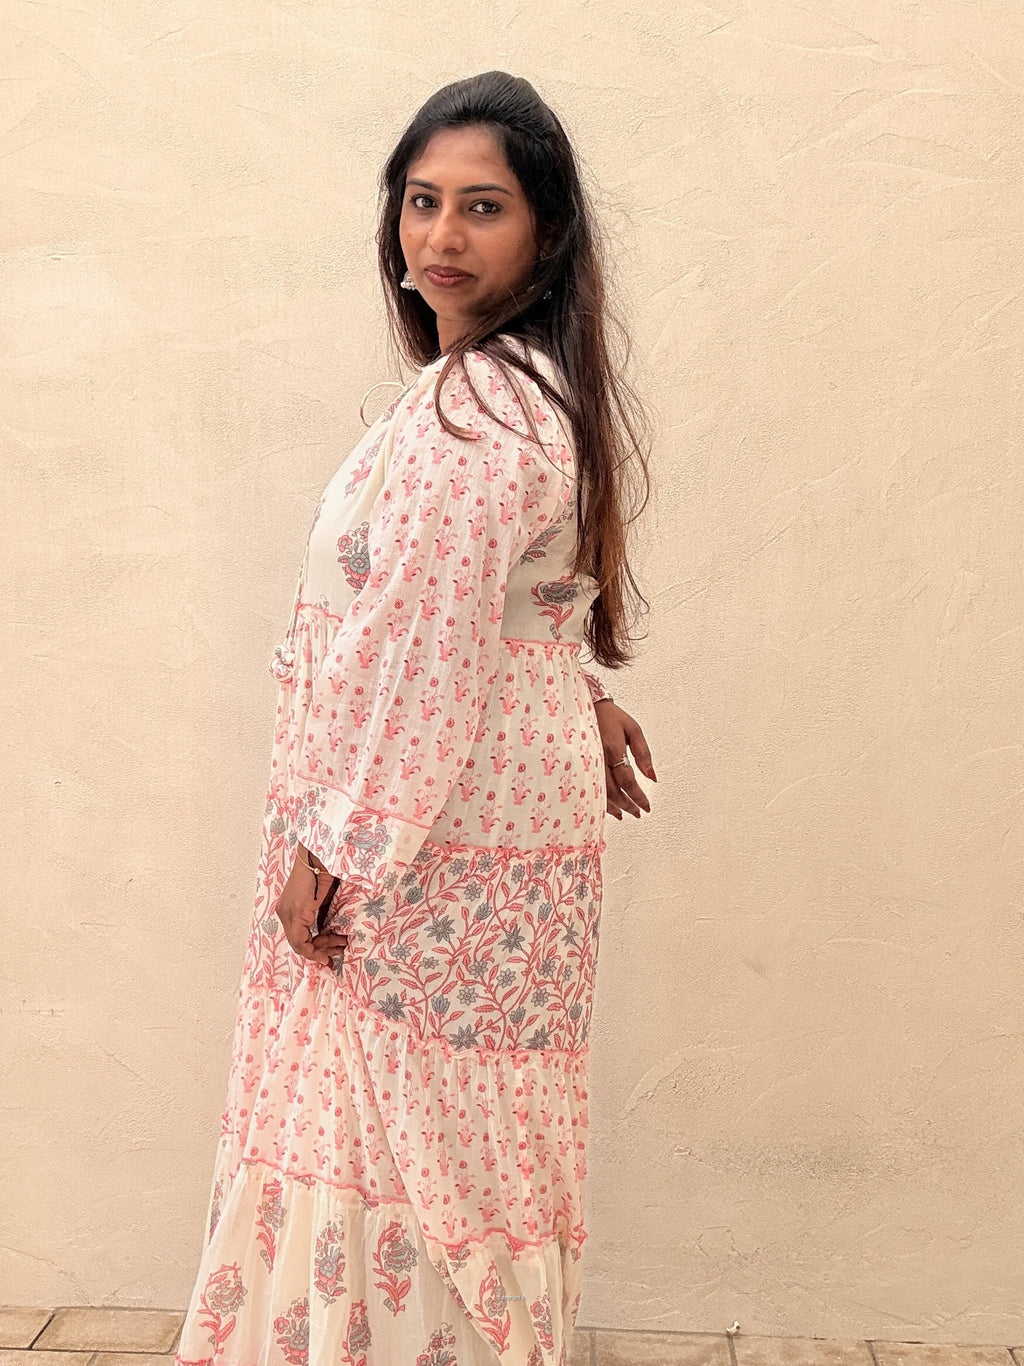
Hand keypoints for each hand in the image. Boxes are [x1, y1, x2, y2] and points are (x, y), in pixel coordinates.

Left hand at [275, 850, 348, 966]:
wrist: (322, 854)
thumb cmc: (325, 871)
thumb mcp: (322, 898)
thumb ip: (321, 914)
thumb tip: (328, 931)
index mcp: (288, 908)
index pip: (296, 937)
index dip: (310, 950)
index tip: (326, 957)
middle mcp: (284, 911)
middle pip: (296, 943)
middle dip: (316, 952)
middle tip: (333, 956)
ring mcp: (288, 912)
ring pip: (297, 944)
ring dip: (317, 951)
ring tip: (334, 952)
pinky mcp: (297, 911)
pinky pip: (300, 940)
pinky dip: (313, 949)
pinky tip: (326, 951)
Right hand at [594, 700, 655, 820]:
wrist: (587, 704)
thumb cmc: (611, 716)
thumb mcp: (633, 729)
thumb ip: (643, 754)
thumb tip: (652, 776)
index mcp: (613, 749)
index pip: (628, 781)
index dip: (637, 797)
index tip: (646, 807)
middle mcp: (598, 758)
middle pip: (613, 791)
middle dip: (627, 805)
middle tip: (637, 813)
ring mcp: (587, 762)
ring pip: (600, 792)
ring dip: (613, 806)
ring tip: (624, 814)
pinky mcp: (581, 764)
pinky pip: (590, 787)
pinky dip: (600, 799)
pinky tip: (607, 805)